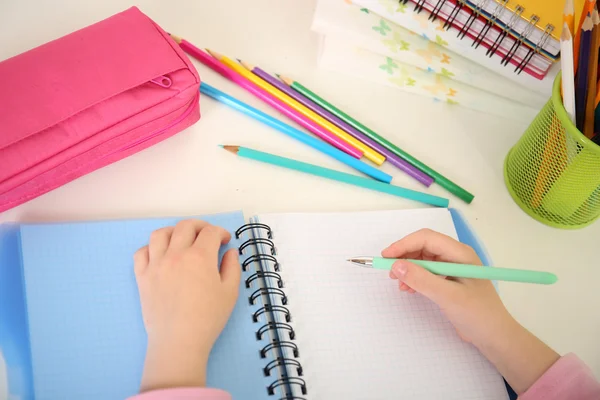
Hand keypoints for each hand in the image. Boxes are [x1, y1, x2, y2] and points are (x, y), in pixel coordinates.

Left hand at [134, 220, 240, 391]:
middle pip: (185, 226)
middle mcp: (176, 254)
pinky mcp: (142, 277)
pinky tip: (160, 255)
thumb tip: (230, 252)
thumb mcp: (230, 292)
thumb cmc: (208, 318)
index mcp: (200, 257)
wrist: (179, 341)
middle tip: (207, 235)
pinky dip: (151, 248)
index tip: (225, 241)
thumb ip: (232, 267)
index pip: (210, 232)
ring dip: (174, 231)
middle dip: (200, 226)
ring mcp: (156, 264)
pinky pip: (141, 252)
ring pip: (160, 234)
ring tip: (182, 240)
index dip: (221, 232)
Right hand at [382, 228, 509, 345]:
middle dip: (404, 256)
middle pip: (423, 246)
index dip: (404, 244)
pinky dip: (415, 278)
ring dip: (408, 268)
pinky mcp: (449, 280)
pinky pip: (427, 272)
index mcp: (460, 253)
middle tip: (390, 272)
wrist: (494, 336)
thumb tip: (396, 266)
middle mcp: (455, 256)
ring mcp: (452, 268)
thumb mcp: (447, 296)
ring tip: (399, 283)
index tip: (386, 257)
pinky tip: (409, 289)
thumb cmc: (477, 314)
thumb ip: (421, 280)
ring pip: (423, 259)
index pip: (427, 238)